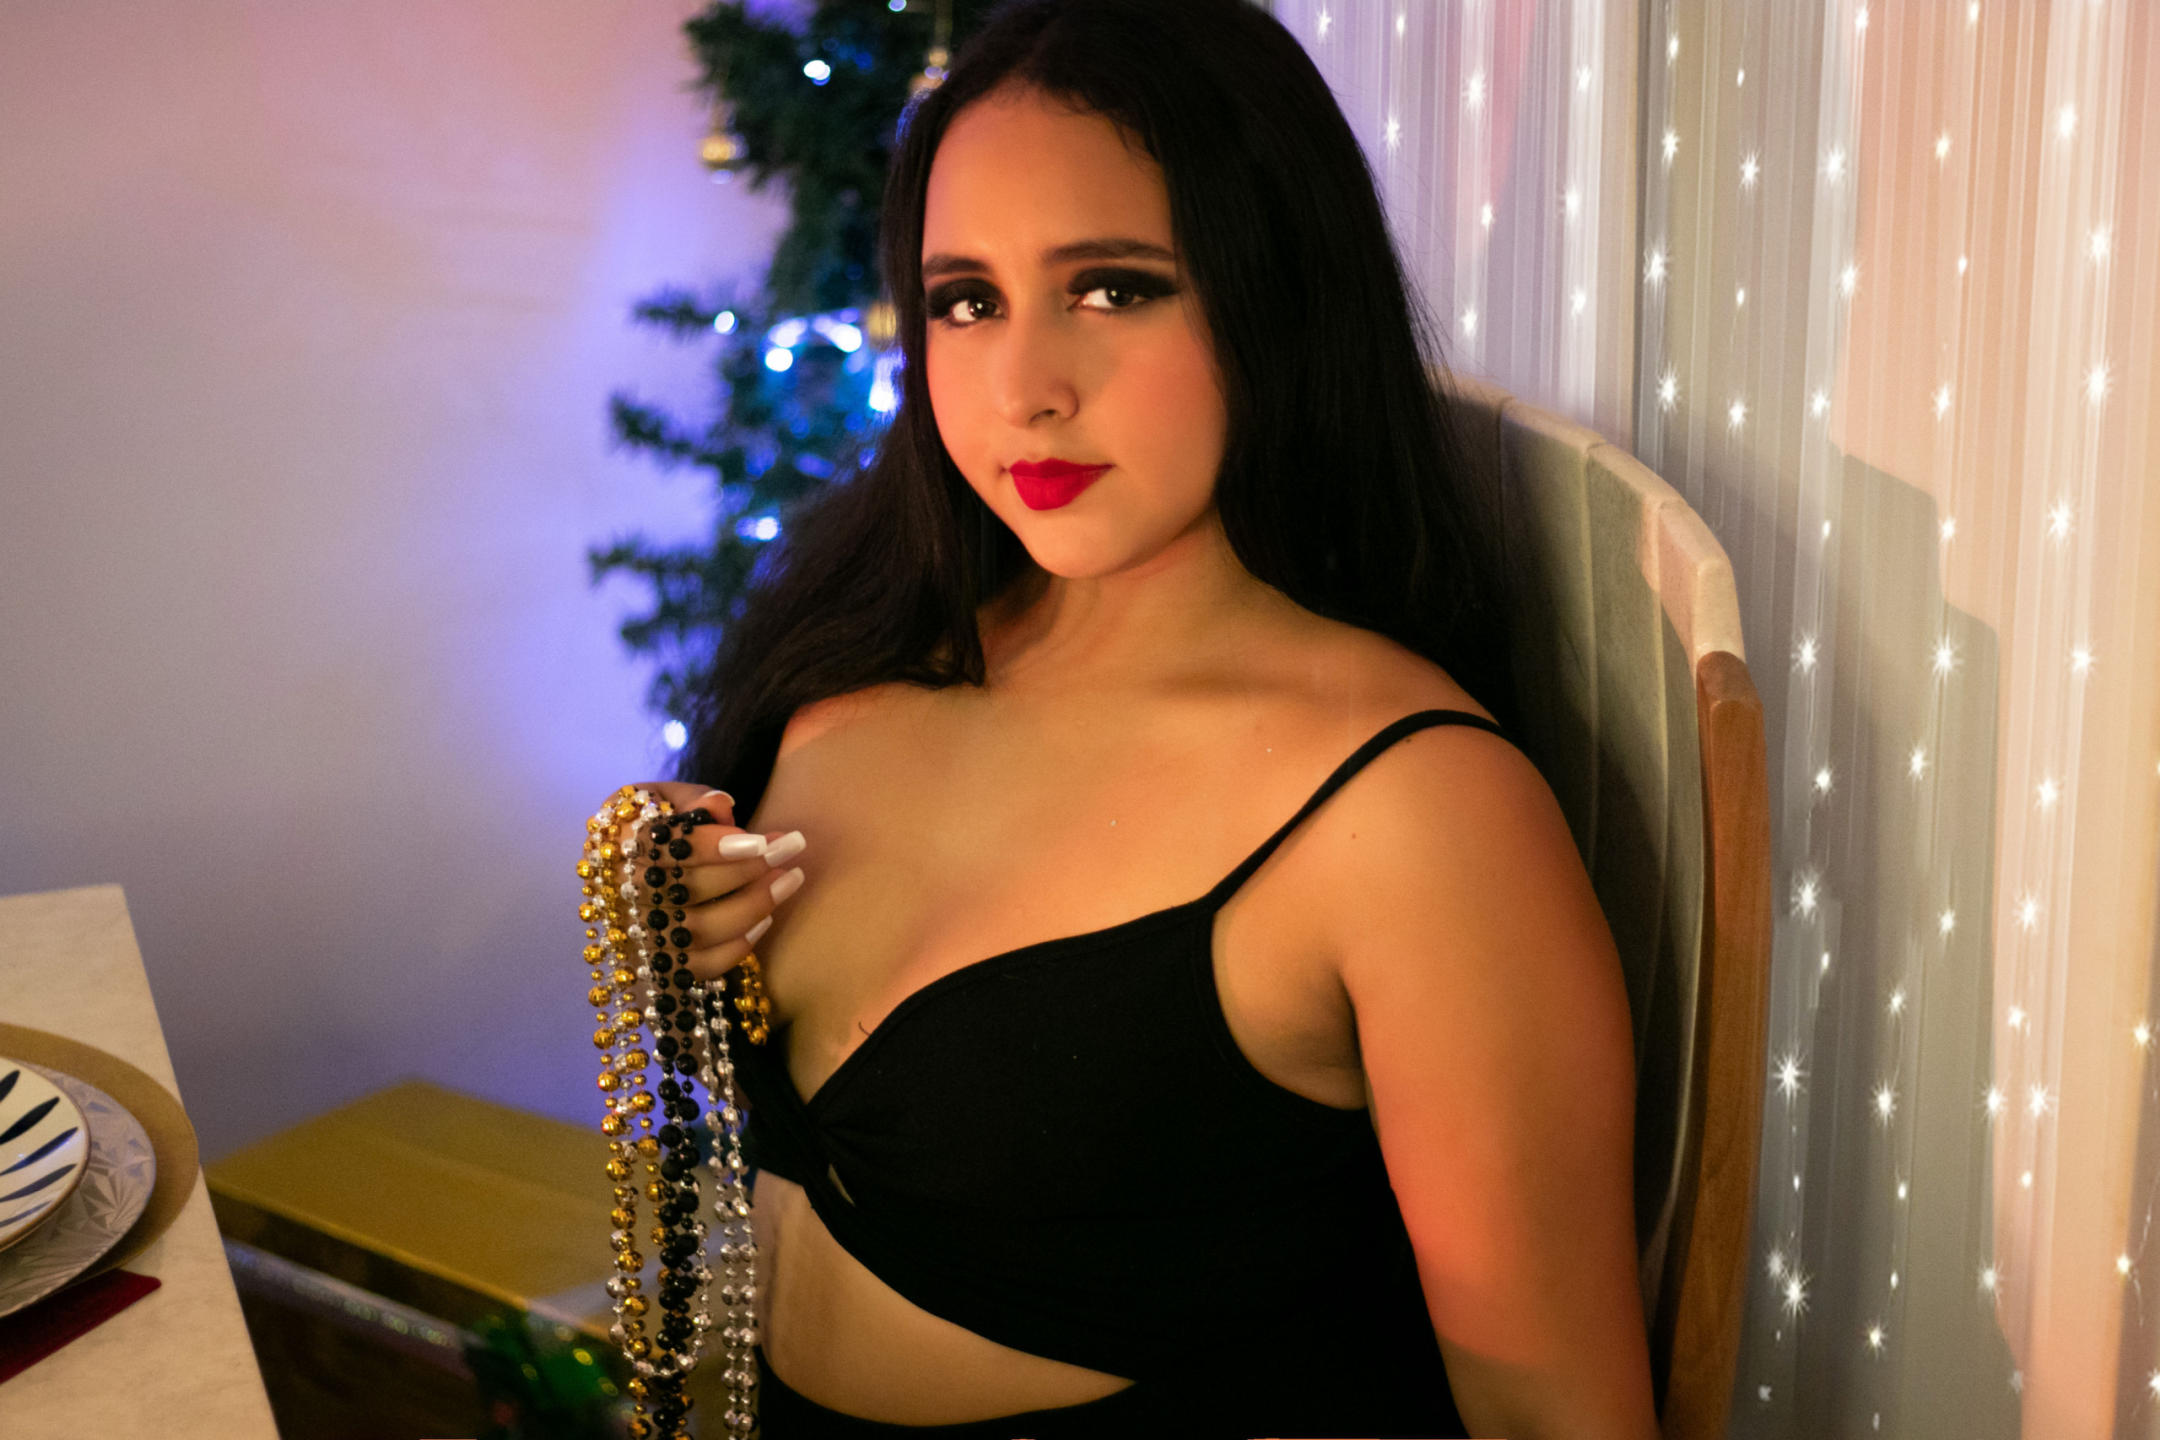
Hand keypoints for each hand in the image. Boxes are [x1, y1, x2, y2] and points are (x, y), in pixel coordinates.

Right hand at [609, 782, 807, 983]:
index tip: (760, 841)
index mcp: (618, 844)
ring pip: (697, 931)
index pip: (664, 848)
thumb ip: (690, 798)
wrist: (621, 872)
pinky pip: (698, 966)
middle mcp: (621, 893)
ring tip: (789, 880)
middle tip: (790, 850)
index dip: (713, 846)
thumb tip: (720, 805)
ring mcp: (636, 934)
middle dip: (745, 872)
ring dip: (751, 907)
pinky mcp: (654, 964)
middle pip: (686, 890)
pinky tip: (765, 920)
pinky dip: (735, 947)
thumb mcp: (660, 797)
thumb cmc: (649, 826)